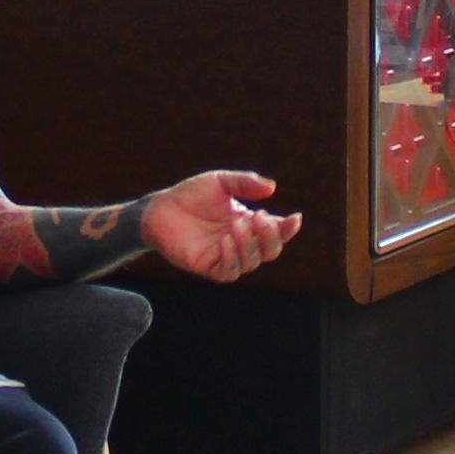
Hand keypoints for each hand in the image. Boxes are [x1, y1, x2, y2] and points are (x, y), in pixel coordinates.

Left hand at [143, 168, 303, 281]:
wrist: (159, 209)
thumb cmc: (190, 195)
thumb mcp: (220, 182)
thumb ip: (245, 183)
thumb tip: (272, 188)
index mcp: (249, 223)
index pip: (276, 231)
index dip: (288, 228)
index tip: (295, 218)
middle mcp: (241, 242)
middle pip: (270, 251)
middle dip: (271, 237)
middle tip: (259, 217)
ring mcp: (226, 256)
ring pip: (252, 262)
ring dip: (250, 245)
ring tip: (237, 226)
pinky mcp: (209, 267)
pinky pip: (229, 271)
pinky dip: (232, 258)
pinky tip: (226, 240)